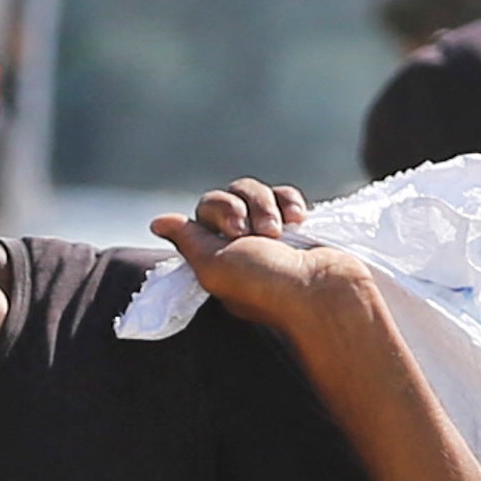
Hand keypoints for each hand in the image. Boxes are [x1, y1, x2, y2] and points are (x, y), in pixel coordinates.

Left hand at [149, 178, 350, 332]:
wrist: (322, 289)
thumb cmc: (266, 284)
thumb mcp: (214, 266)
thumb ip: (187, 240)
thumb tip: (158, 222)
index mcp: (217, 255)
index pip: (205, 211)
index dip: (218, 212)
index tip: (234, 234)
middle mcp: (240, 243)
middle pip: (229, 195)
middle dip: (243, 207)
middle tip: (260, 235)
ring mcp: (270, 233)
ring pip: (256, 192)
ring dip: (267, 206)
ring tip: (280, 232)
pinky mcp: (297, 226)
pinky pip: (285, 196)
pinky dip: (290, 203)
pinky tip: (299, 221)